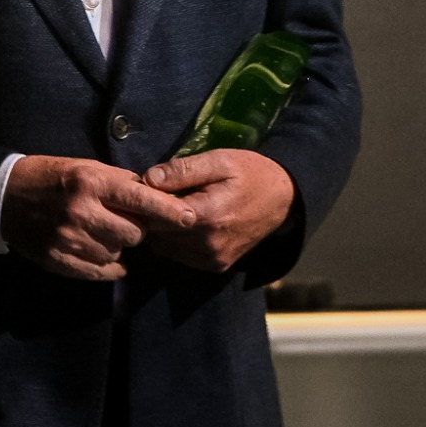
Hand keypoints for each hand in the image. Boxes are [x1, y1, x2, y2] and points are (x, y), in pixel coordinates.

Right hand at [0, 155, 194, 280]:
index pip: (140, 199)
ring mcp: (69, 239)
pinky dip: (107, 264)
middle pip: (134, 233)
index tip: (189, 218)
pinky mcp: (59, 260)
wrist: (4, 196)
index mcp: (89, 182)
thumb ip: (119, 183)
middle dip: (135, 229)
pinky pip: (100, 271)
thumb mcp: (84, 167)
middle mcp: (81, 211)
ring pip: (118, 253)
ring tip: (100, 232)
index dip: (168, 210)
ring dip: (117, 245)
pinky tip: (97, 250)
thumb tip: (155, 197)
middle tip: (121, 220)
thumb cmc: (50, 177)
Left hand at [140, 150, 296, 271]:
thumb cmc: (250, 173)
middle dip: (150, 217)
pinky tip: (181, 223)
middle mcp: (209, 244)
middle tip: (151, 197)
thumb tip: (148, 179)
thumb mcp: (219, 160)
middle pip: (157, 235)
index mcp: (207, 216)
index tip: (140, 188)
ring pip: (166, 248)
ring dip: (161, 231)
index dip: (143, 203)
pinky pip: (180, 256)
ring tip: (168, 209)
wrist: (284, 199)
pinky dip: (175, 241)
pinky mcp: (217, 266)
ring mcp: (213, 259)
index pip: (154, 218)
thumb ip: (182, 170)